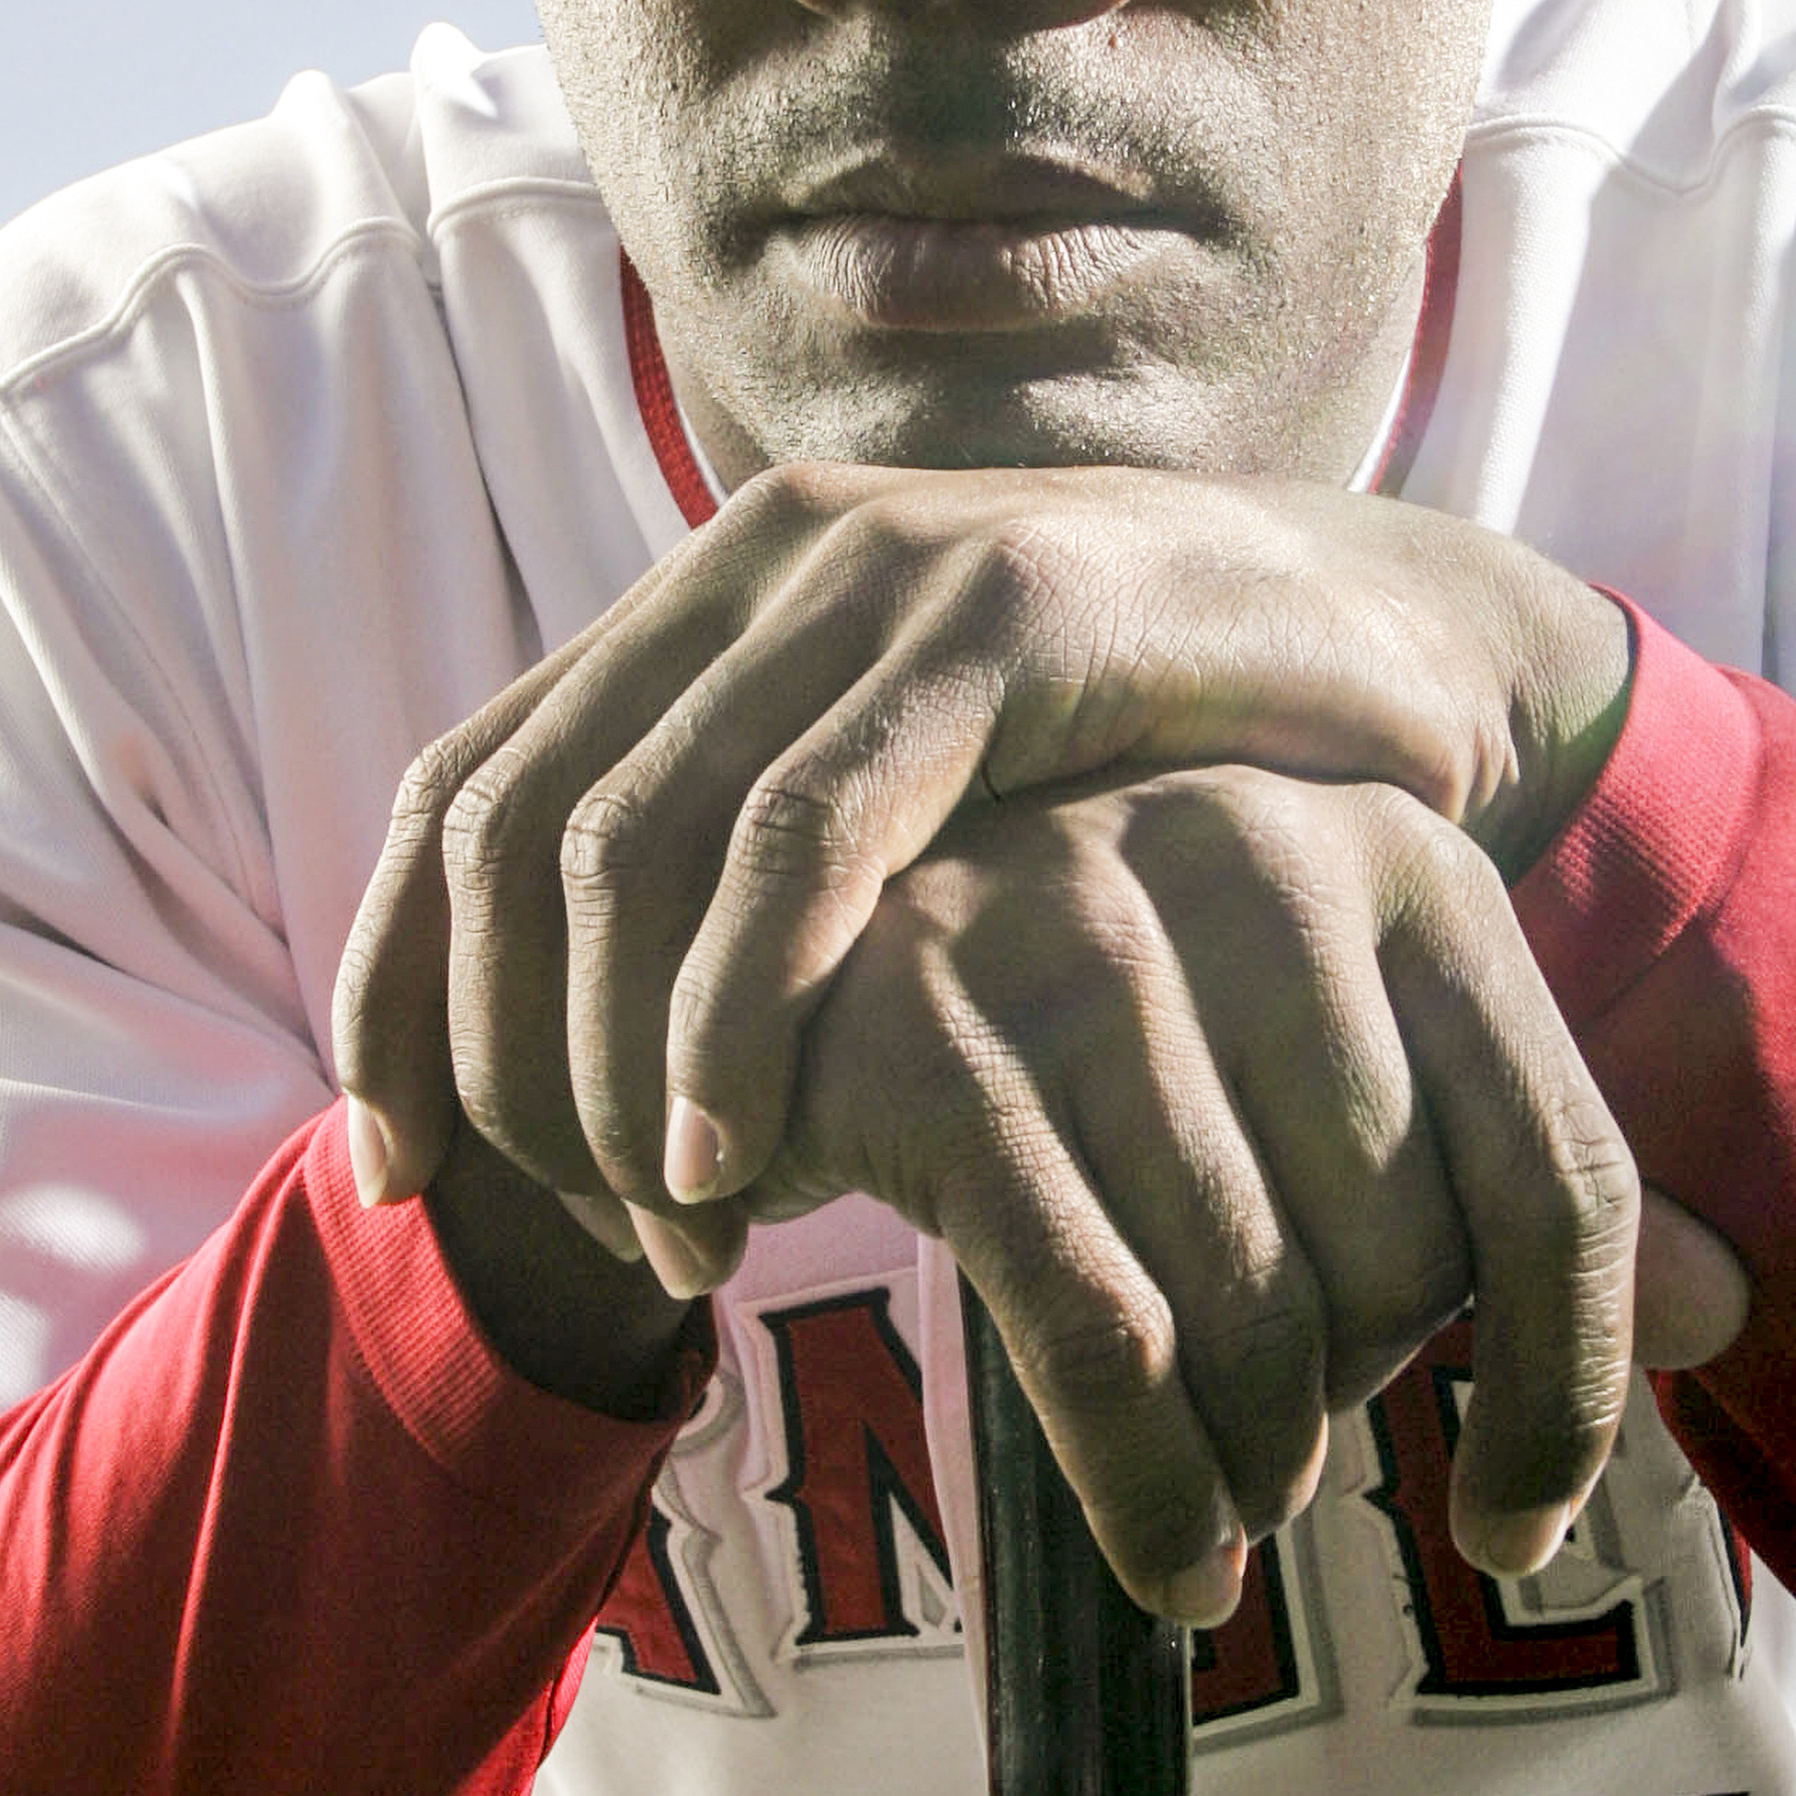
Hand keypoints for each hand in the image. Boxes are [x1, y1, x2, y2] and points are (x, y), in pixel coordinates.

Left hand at [335, 462, 1632, 1255]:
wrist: (1401, 641)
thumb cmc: (1149, 756)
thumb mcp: (917, 799)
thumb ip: (763, 860)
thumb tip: (579, 1041)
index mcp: (708, 595)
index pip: (459, 788)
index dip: (395, 989)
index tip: (394, 1173)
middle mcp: (759, 556)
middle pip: (509, 832)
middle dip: (504, 1064)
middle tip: (585, 1239)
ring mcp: (874, 573)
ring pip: (626, 842)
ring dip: (612, 1069)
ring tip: (677, 1232)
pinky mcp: (998, 622)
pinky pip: (802, 835)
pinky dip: (735, 1006)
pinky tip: (736, 1147)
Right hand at [731, 762, 1733, 1611]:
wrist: (785, 931)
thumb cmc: (1104, 1021)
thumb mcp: (1333, 1049)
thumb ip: (1514, 1166)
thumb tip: (1726, 1308)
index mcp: (1408, 858)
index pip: (1561, 1175)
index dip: (1569, 1390)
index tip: (1520, 1532)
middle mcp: (1264, 854)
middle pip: (1405, 1265)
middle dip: (1357, 1411)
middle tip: (1286, 1459)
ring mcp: (1082, 924)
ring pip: (1253, 1314)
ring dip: (1251, 1474)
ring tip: (1223, 1517)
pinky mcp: (929, 1029)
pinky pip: (1094, 1337)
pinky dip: (1148, 1493)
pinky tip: (1169, 1563)